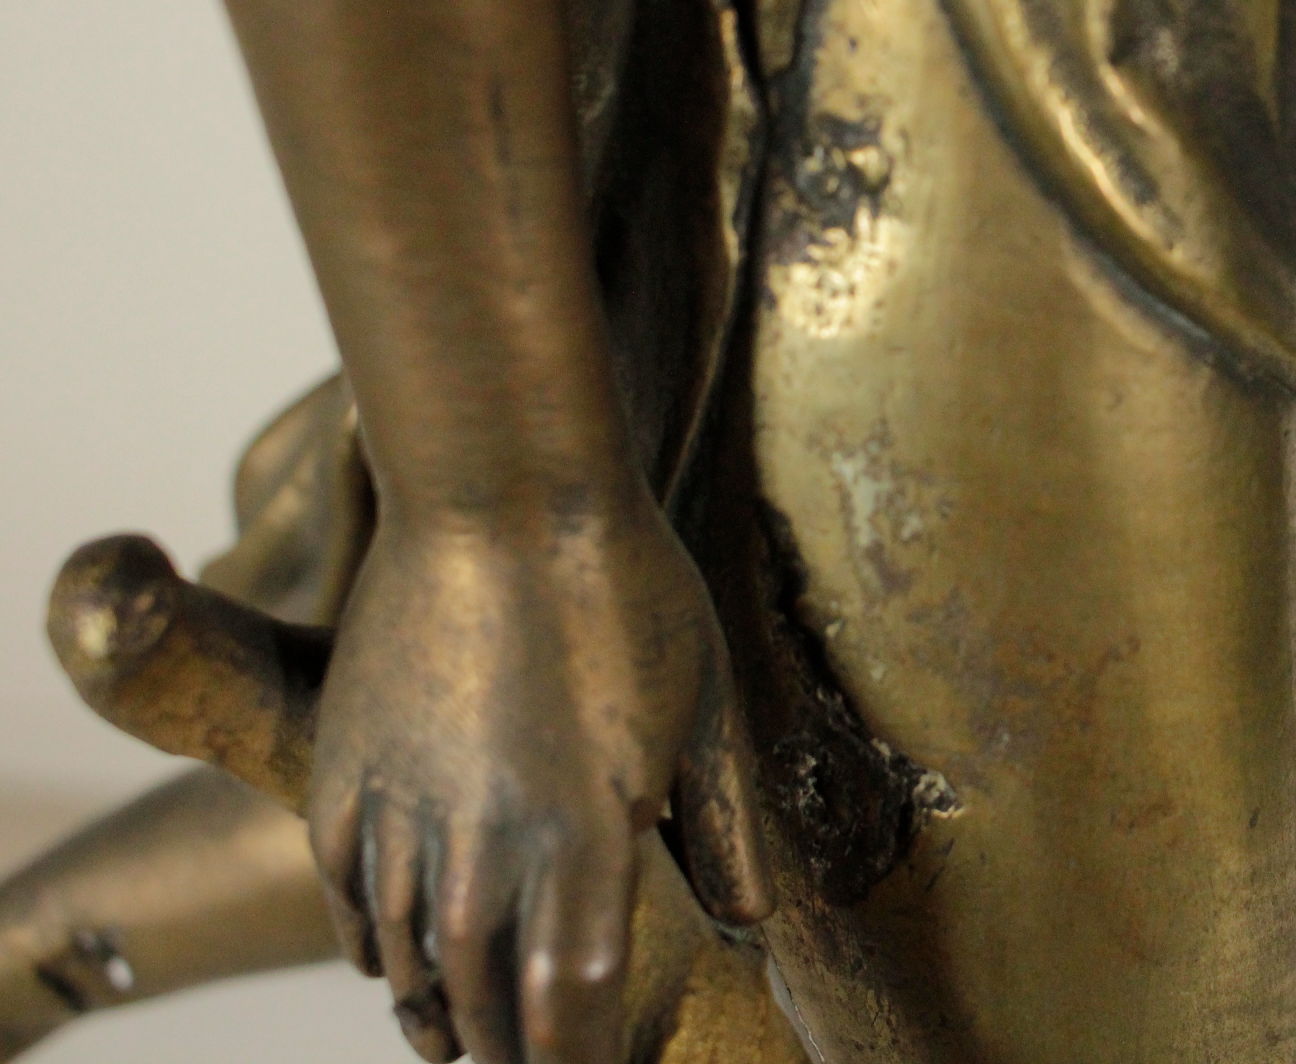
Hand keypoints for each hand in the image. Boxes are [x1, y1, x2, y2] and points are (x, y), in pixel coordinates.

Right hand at [306, 485, 770, 1063]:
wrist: (503, 494)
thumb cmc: (622, 589)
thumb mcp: (706, 706)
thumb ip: (726, 829)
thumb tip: (746, 921)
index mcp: (585, 847)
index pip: (569, 1022)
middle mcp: (482, 855)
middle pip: (486, 1010)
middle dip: (514, 1052)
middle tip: (535, 1055)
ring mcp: (401, 815)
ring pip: (409, 965)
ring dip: (441, 1012)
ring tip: (460, 1036)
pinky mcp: (342, 772)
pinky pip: (347, 897)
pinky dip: (373, 946)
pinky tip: (392, 957)